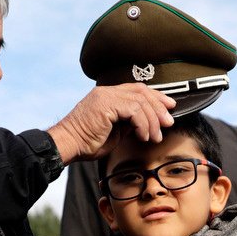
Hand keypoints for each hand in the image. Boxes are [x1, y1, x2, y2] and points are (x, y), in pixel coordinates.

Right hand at [47, 84, 174, 163]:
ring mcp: (105, 96)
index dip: (156, 97)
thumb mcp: (115, 131)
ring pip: (140, 101)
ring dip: (152, 120)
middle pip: (142, 92)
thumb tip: (147, 123)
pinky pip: (134, 110)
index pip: (138, 90)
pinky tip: (143, 136)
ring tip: (155, 136)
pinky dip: (143, 124)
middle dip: (159, 107)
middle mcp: (107, 91)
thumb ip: (129, 123)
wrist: (67, 145)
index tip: (169, 108)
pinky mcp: (105, 104)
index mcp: (108, 95)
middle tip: (168, 122)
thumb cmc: (86, 142)